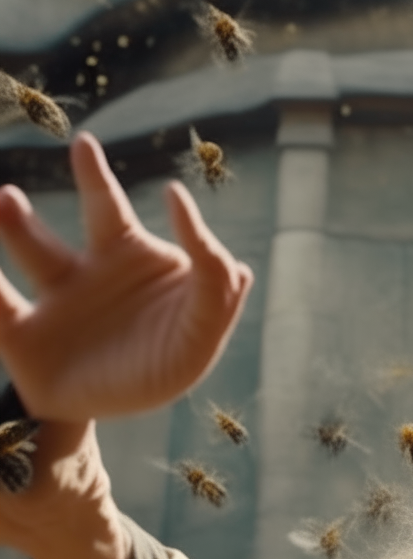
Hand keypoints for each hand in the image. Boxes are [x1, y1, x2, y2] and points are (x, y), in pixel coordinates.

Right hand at [0, 132, 252, 421]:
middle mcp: (95, 266)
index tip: (175, 194)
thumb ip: (216, 302)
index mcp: (137, 261)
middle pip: (99, 215)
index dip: (165, 212)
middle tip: (88, 146)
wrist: (96, 411)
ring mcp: (56, 294)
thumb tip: (242, 265)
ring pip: (36, 249)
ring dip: (17, 224)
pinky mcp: (17, 329)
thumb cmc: (155, 369)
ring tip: (8, 200)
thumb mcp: (197, 343)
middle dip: (94, 179)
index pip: (162, 229)